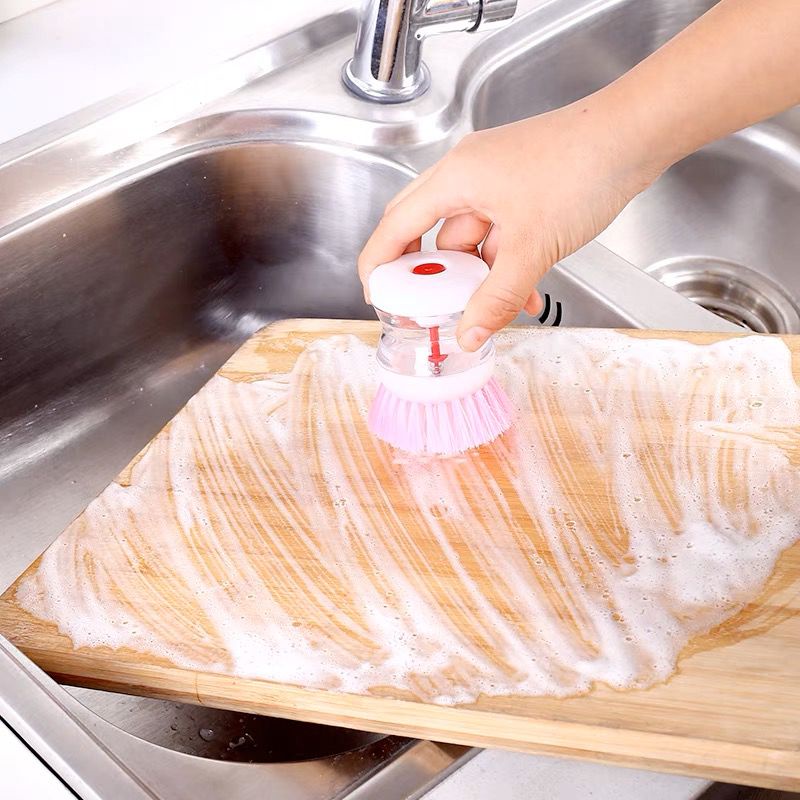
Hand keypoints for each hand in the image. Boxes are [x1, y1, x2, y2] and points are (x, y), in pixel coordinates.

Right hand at [358, 97, 661, 350]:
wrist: (635, 136)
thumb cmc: (581, 168)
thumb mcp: (530, 248)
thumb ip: (495, 297)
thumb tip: (469, 333)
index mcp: (454, 179)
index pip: (396, 226)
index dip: (379, 264)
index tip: (377, 296)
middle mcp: (467, 176)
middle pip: (430, 235)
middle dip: (434, 278)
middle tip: (431, 309)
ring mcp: (495, 182)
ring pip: (471, 242)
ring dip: (483, 279)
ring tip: (502, 310)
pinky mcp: (520, 191)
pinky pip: (499, 237)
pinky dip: (506, 266)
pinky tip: (528, 292)